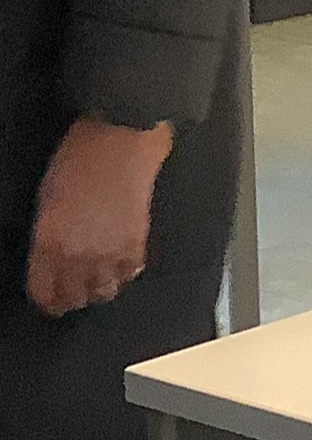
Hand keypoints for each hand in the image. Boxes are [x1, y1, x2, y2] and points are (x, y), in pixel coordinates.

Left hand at [26, 118, 173, 315]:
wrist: (120, 140)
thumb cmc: (76, 160)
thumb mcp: (46, 199)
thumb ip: (47, 236)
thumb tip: (50, 257)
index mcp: (49, 244)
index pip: (44, 292)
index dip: (46, 300)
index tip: (48, 299)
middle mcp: (80, 256)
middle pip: (76, 298)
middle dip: (71, 298)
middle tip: (71, 292)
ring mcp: (112, 252)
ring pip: (106, 292)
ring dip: (99, 289)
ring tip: (96, 281)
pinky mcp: (139, 242)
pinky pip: (131, 273)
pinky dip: (124, 272)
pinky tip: (119, 264)